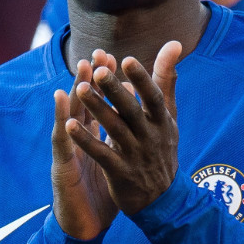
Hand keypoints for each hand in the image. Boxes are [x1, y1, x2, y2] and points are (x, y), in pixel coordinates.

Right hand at [51, 52, 119, 239]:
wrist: (86, 228)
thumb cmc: (100, 193)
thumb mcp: (114, 161)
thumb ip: (121, 137)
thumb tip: (134, 120)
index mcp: (92, 138)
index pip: (98, 105)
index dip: (104, 85)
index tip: (114, 59)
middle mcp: (78, 141)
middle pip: (83, 106)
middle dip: (89, 81)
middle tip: (96, 56)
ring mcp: (68, 154)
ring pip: (69, 121)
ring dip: (74, 97)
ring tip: (80, 75)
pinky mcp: (62, 171)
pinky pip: (63, 148)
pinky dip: (63, 130)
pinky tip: (64, 115)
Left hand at [67, 41, 181, 214]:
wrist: (164, 199)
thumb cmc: (162, 149)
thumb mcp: (169, 116)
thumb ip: (166, 80)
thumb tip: (173, 44)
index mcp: (163, 122)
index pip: (154, 97)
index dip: (142, 79)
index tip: (127, 59)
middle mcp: (151, 137)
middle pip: (131, 111)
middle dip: (115, 90)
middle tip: (98, 70)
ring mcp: (135, 156)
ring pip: (114, 129)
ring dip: (97, 109)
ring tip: (79, 89)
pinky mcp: (120, 173)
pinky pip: (102, 154)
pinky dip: (86, 140)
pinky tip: (70, 126)